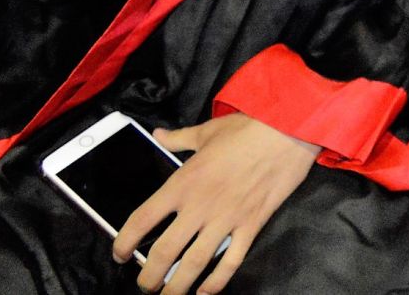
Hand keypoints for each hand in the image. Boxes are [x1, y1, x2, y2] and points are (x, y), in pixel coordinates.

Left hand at [114, 114, 320, 294]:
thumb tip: (158, 135)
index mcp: (184, 182)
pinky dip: (217, 282)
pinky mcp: (251, 225)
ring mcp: (227, 219)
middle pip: (164, 252)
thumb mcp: (207, 131)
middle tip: (146, 285)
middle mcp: (200, 206)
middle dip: (150, 276)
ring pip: (194, 264)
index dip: (125, 242)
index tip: (120, 253)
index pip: (142, 219)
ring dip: (177, 286)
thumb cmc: (247, 128)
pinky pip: (231, 262)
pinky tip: (206, 291)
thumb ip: (178, 138)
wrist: (288, 130)